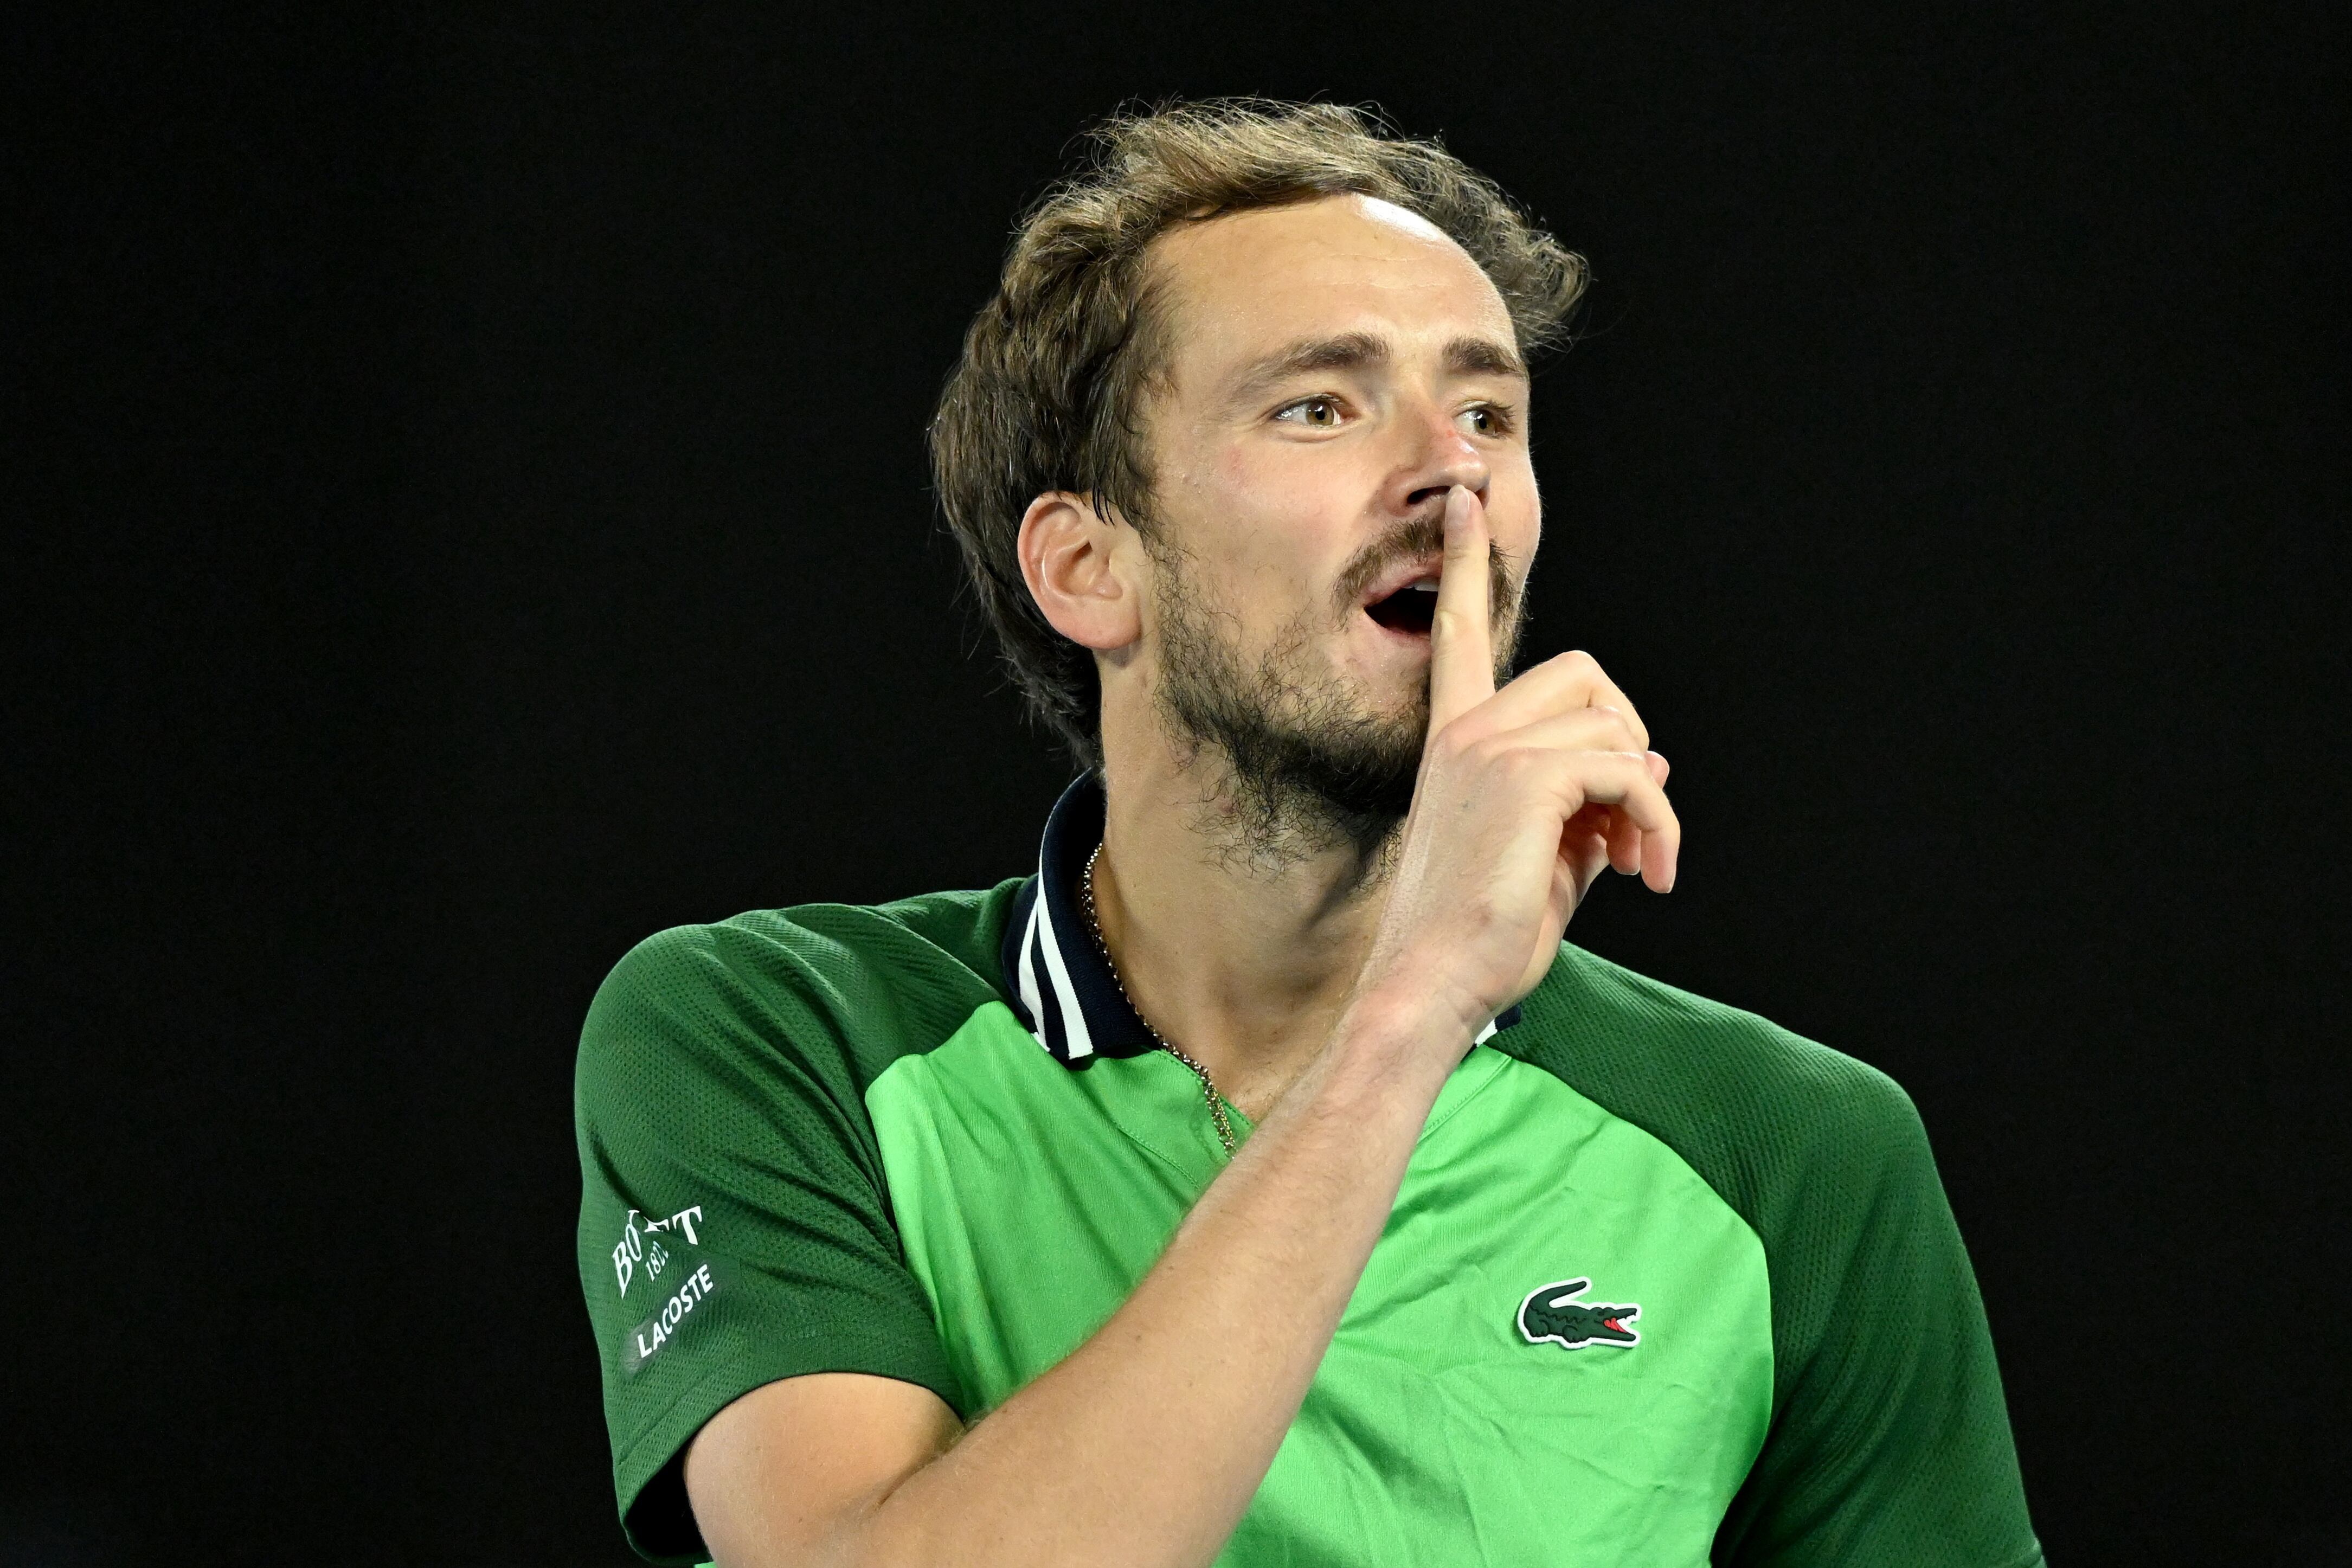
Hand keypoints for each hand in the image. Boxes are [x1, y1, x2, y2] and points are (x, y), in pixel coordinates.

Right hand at [1356, 485, 1679, 1049]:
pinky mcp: (1524, 778)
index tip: (1466, 500)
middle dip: (1631, 740)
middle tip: (1635, 819)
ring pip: (1617, 727)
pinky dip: (1658, 825)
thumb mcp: (1541, 859)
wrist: (1433, 986)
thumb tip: (1649, 776)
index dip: (1465, 564)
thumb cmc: (1479, 938)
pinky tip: (1649, 876)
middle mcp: (1467, 732)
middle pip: (1587, 677)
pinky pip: (1630, 774)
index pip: (1459, 633)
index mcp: (1454, 741)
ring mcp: (1490, 749)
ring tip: (1641, 862)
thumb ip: (1585, 805)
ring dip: (1650, 800)